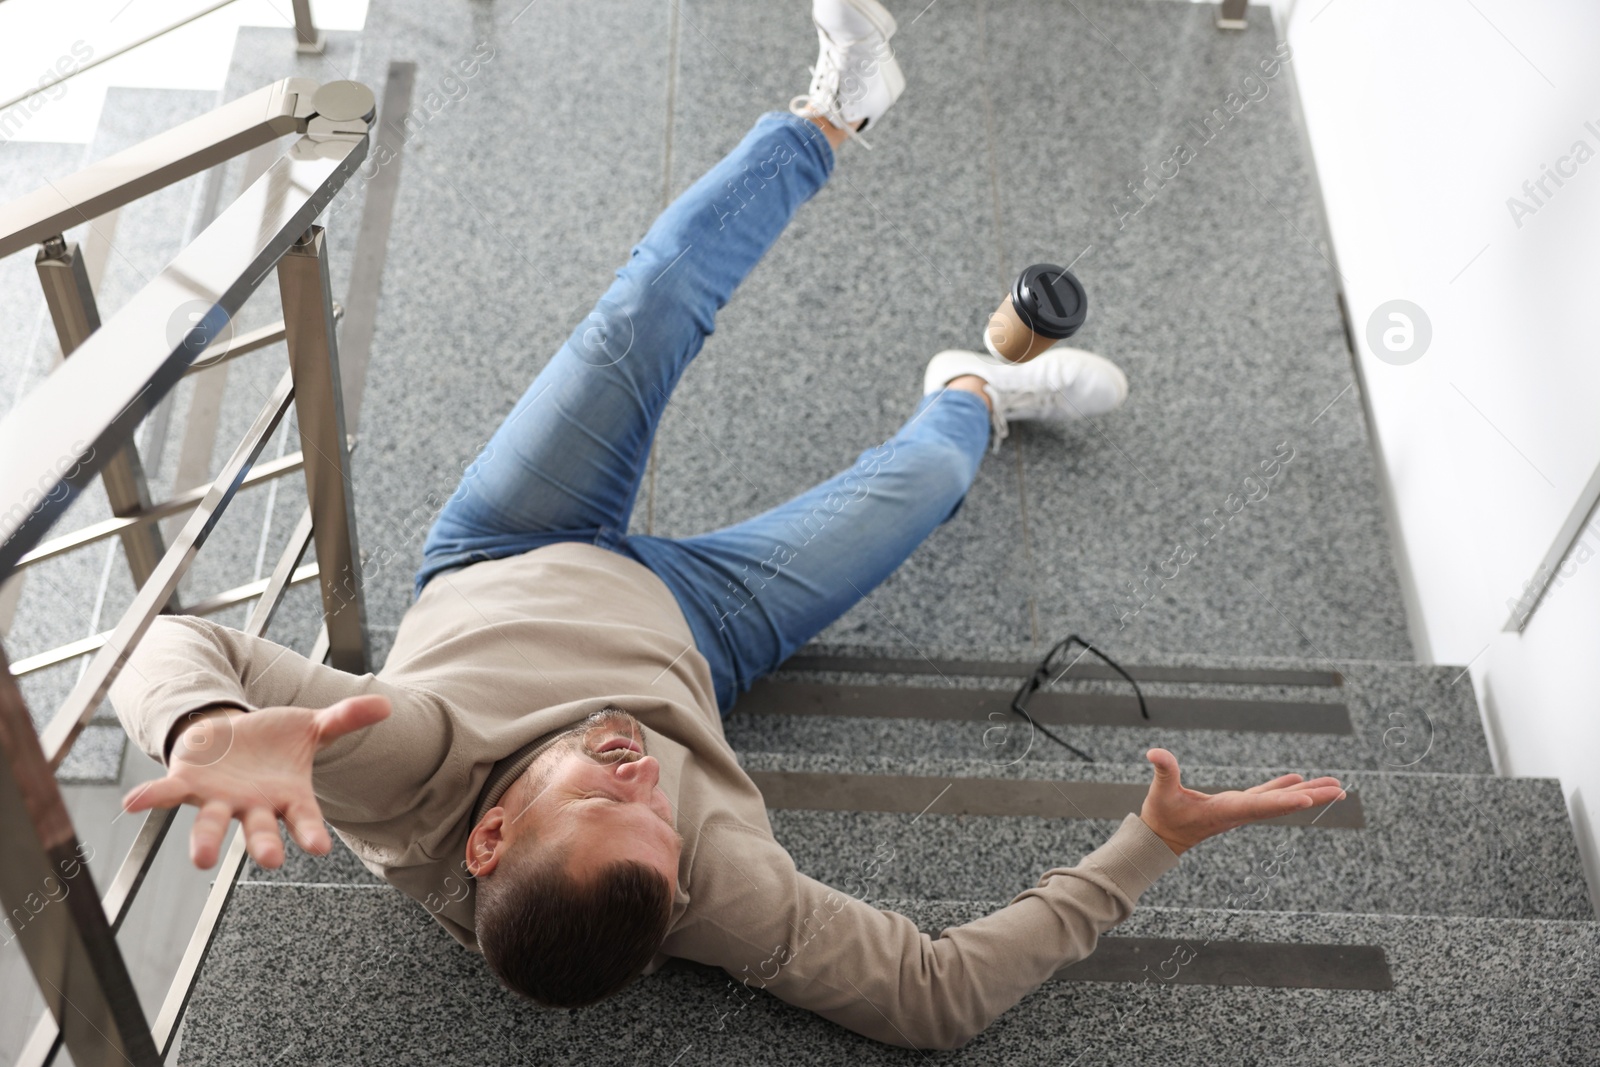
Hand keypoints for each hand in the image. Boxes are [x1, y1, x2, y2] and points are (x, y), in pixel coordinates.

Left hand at [122, 695, 390, 869]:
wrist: (232, 736)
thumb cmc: (275, 741)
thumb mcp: (312, 727)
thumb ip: (345, 718)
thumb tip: (385, 704)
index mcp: (286, 797)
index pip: (303, 820)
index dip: (310, 833)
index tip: (320, 848)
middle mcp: (252, 805)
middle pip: (259, 830)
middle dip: (263, 844)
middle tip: (270, 859)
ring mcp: (218, 798)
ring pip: (212, 823)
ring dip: (205, 841)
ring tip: (201, 859)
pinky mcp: (188, 784)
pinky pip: (167, 794)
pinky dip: (150, 798)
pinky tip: (133, 802)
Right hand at [1138, 748, 1344, 855]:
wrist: (1161, 839)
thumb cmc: (1161, 817)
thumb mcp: (1161, 793)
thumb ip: (1163, 771)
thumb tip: (1154, 752)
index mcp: (1226, 810)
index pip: (1260, 805)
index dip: (1285, 801)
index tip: (1312, 798)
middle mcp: (1240, 812)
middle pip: (1283, 804)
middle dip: (1313, 796)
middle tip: (1342, 790)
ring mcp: (1241, 809)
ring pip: (1281, 801)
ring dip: (1308, 793)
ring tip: (1335, 786)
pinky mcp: (1236, 805)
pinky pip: (1267, 795)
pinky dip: (1284, 787)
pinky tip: (1298, 779)